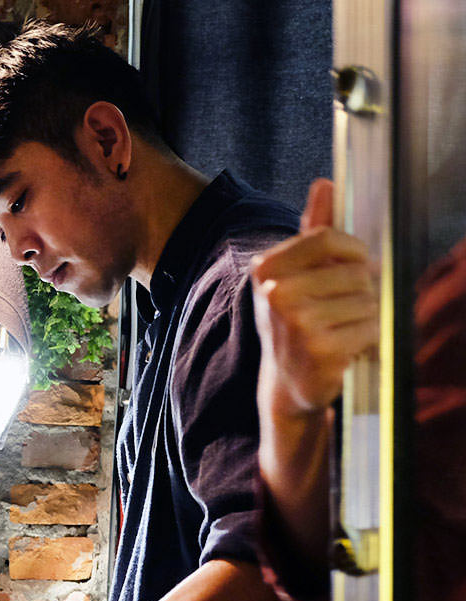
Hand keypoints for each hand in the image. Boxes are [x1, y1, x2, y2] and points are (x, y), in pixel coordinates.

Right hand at [250, 179, 378, 418]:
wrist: (286, 381)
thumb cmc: (294, 320)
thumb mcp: (294, 274)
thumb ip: (313, 230)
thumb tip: (325, 184)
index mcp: (266, 269)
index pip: (328, 238)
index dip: (353, 249)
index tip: (354, 264)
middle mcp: (276, 293)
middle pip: (353, 270)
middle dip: (360, 289)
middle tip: (343, 308)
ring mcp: (296, 323)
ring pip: (366, 300)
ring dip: (365, 315)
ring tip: (343, 328)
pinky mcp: (320, 350)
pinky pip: (371, 328)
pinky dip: (369, 338)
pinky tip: (348, 347)